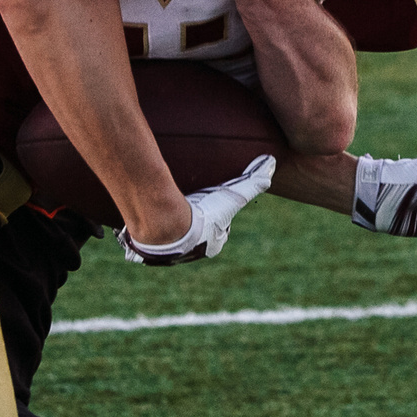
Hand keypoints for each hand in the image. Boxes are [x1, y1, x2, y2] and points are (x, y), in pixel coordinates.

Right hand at [120, 154, 275, 265]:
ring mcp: (169, 254)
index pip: (219, 228)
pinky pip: (150, 241)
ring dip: (171, 227)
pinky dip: (150, 231)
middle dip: (194, 223)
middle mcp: (192, 253)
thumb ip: (253, 180)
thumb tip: (271, 163)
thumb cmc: (203, 214)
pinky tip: (145, 220)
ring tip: (166, 211)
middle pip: (196, 234)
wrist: (168, 227)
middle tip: (188, 205)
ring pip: (172, 238)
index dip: (216, 214)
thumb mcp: (234, 195)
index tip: (210, 203)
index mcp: (212, 244)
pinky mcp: (149, 251)